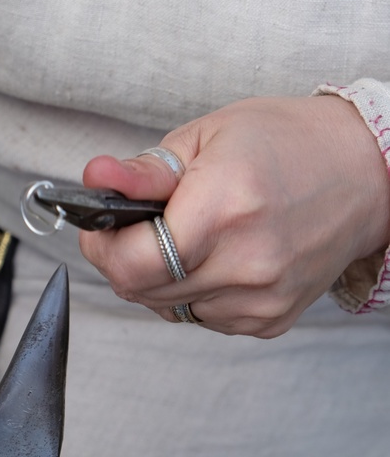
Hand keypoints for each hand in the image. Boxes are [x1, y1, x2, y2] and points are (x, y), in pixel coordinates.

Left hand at [79, 95, 389, 337]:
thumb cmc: (285, 143)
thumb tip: (94, 179)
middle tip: (140, 225)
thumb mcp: (207, 137)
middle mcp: (246, 263)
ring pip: (166, 306)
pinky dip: (192, 290)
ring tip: (185, 235)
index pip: (131, 263)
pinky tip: (213, 256)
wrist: (364, 175)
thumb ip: (143, 170)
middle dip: (124, 257)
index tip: (102, 226)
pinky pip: (201, 316)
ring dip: (157, 276)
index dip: (102, 246)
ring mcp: (261, 299)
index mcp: (225, 209)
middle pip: (141, 289)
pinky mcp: (268, 319)